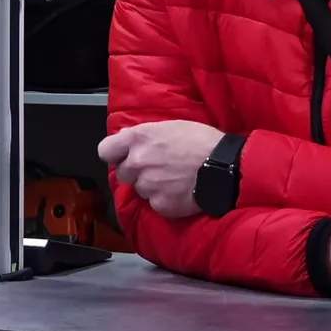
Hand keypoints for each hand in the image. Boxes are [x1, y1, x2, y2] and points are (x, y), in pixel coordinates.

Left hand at [97, 120, 224, 218]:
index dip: (115, 154)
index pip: (105, 150)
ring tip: (173, 179)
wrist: (224, 167)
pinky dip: (165, 200)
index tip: (123, 156)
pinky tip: (180, 192)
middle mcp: (138, 162)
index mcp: (139, 139)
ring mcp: (147, 185)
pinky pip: (155, 204)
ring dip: (152, 186)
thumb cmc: (202, 141)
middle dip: (137, 172)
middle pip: (124, 172)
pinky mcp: (159, 204)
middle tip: (158, 168)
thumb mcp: (172, 126)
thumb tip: (126, 138)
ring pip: (140, 189)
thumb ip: (145, 134)